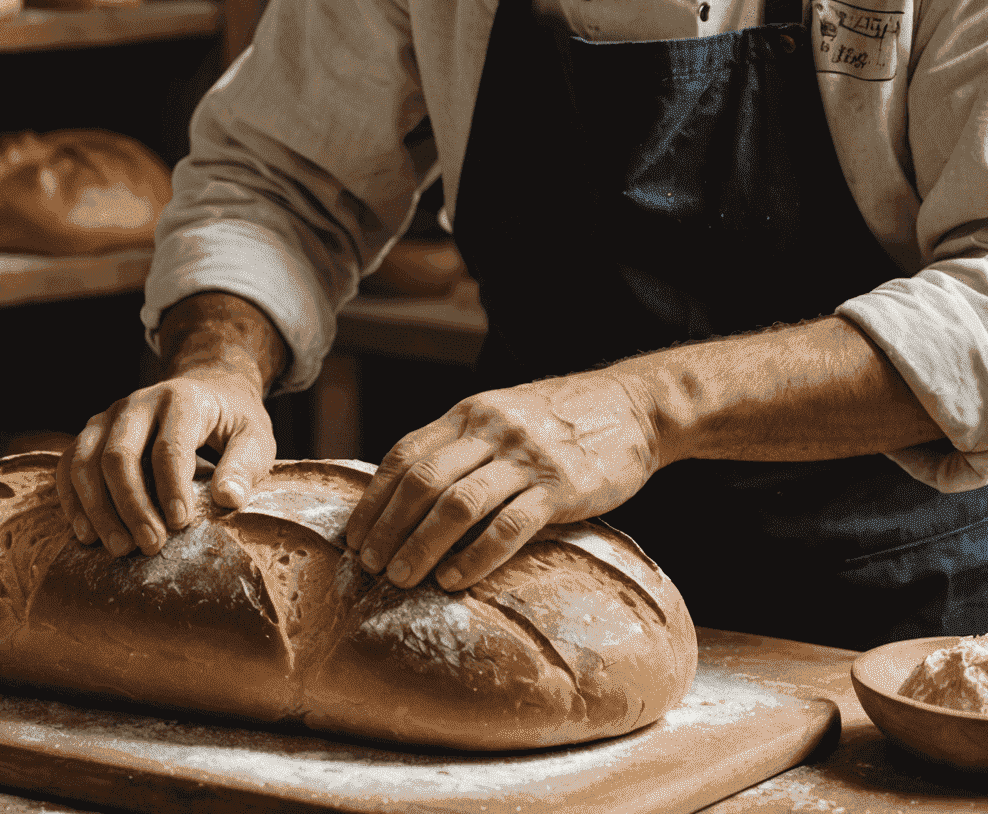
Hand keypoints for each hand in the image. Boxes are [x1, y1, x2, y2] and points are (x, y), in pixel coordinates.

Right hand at [57, 368, 275, 557]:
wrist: (208, 390)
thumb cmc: (232, 421)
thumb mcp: (255, 437)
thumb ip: (244, 465)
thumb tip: (228, 499)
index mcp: (181, 399)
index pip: (169, 446)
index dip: (172, 488)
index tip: (180, 525)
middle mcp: (138, 402)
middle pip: (119, 455)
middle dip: (131, 506)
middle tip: (149, 546)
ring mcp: (109, 416)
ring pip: (86, 461)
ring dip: (98, 510)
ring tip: (120, 548)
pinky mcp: (92, 433)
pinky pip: (69, 465)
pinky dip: (73, 501)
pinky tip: (87, 535)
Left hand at [344, 365, 660, 591]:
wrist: (633, 406)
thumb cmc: (560, 419)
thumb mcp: (501, 415)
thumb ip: (462, 443)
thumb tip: (410, 491)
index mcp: (469, 412)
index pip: (405, 454)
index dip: (375, 499)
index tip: (355, 536)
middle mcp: (490, 430)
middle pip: (423, 481)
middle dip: (389, 527)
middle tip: (369, 566)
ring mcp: (525, 458)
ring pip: (457, 505)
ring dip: (422, 545)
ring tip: (401, 579)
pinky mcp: (560, 488)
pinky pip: (509, 526)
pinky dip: (476, 557)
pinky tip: (455, 581)